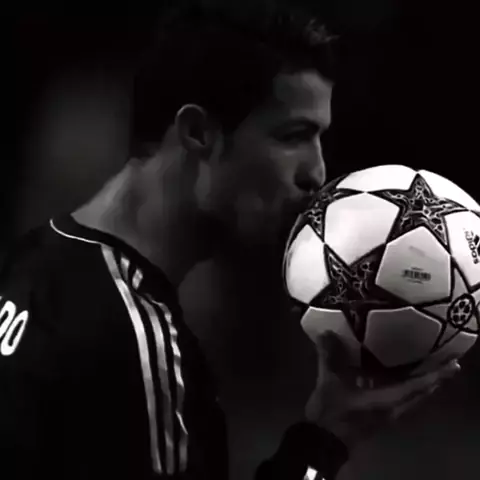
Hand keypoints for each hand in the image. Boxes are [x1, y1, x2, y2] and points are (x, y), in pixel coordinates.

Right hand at [305, 332, 460, 450]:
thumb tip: (327, 332)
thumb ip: (329, 356)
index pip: (415, 386)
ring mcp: (385, 415)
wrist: (322, 440)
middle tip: (446, 362)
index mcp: (385, 401)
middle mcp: (392, 409)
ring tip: (426, 366)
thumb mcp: (328, 382)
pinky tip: (390, 374)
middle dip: (433, 378)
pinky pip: (397, 399)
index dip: (434, 375)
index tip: (451, 365)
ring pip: (409, 397)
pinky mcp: (377, 416)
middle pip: (419, 393)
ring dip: (420, 383)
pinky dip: (401, 387)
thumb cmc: (331, 413)